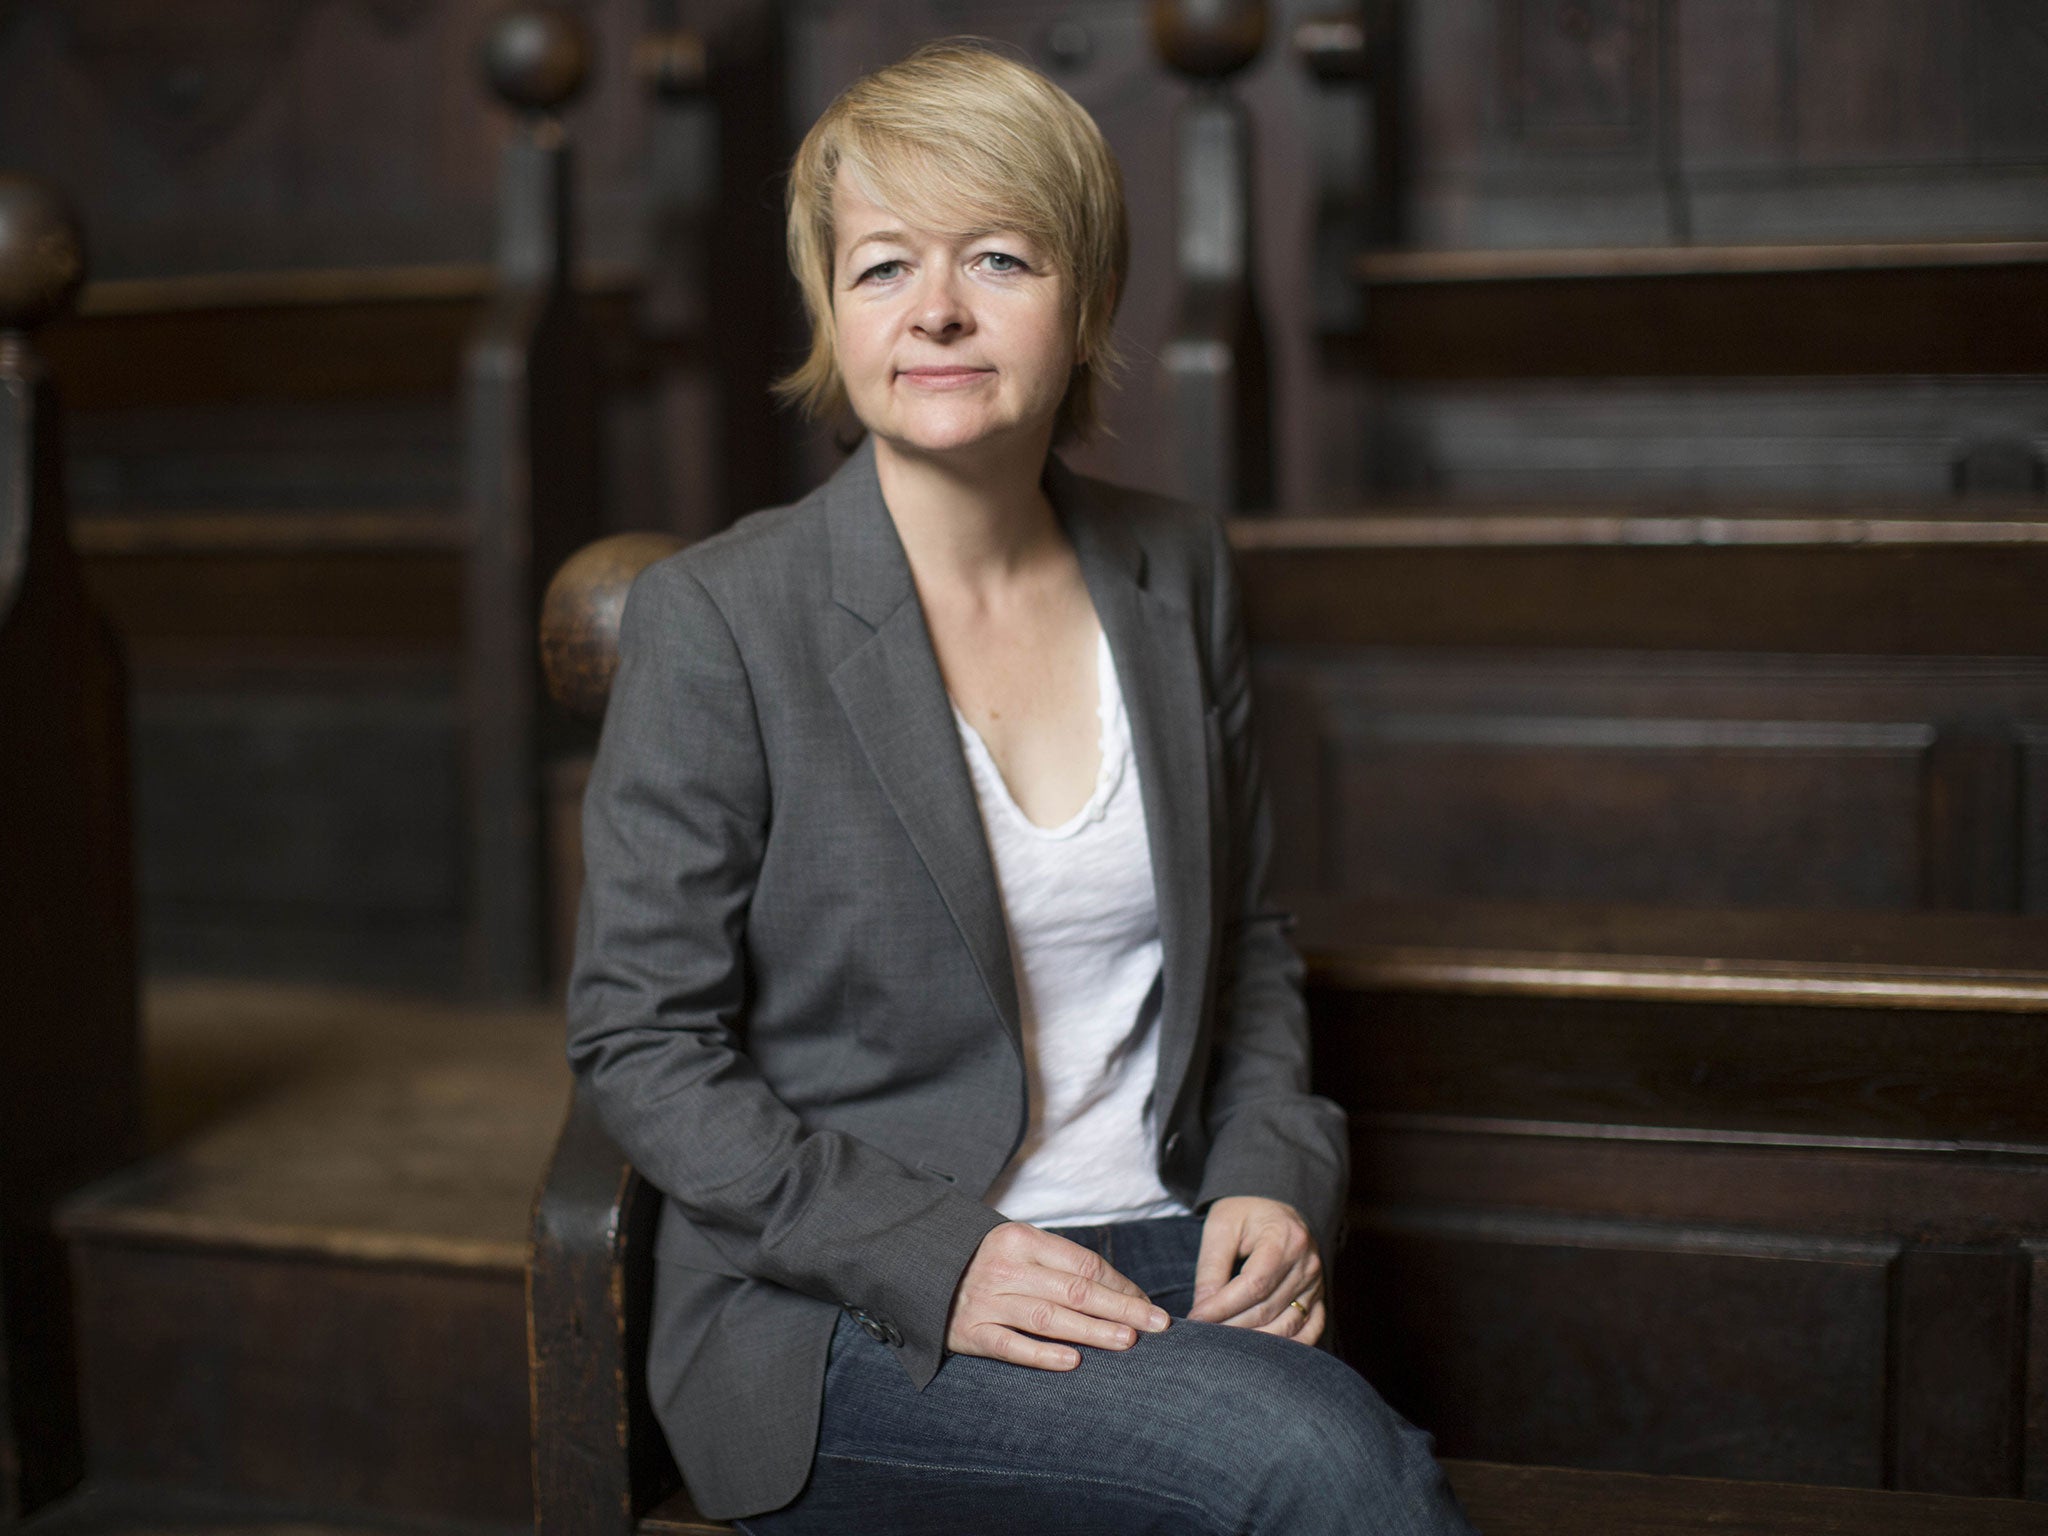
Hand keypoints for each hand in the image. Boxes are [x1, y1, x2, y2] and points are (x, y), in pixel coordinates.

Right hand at [946, 1221, 1171, 1369]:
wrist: (920, 1269)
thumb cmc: (984, 1261)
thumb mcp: (1018, 1246)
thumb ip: (1060, 1263)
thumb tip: (1120, 1291)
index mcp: (1021, 1239)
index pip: (1083, 1263)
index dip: (1119, 1285)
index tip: (1147, 1304)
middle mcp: (1006, 1268)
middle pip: (1074, 1289)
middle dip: (1121, 1307)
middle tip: (1157, 1324)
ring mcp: (987, 1300)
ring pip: (1048, 1317)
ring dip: (1092, 1330)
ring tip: (1128, 1341)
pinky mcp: (970, 1332)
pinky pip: (1010, 1345)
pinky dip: (1042, 1355)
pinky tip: (1072, 1362)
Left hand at [1187, 1196, 1324, 1344]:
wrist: (1275, 1206)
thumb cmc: (1245, 1214)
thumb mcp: (1222, 1227)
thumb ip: (1211, 1267)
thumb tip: (1202, 1310)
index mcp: (1284, 1238)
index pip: (1253, 1284)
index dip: (1223, 1307)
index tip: (1196, 1318)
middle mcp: (1307, 1263)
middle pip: (1268, 1308)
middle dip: (1232, 1326)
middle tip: (1203, 1335)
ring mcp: (1317, 1283)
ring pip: (1287, 1326)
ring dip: (1254, 1342)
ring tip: (1224, 1344)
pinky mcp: (1319, 1298)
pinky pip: (1309, 1331)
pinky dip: (1287, 1346)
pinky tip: (1261, 1351)